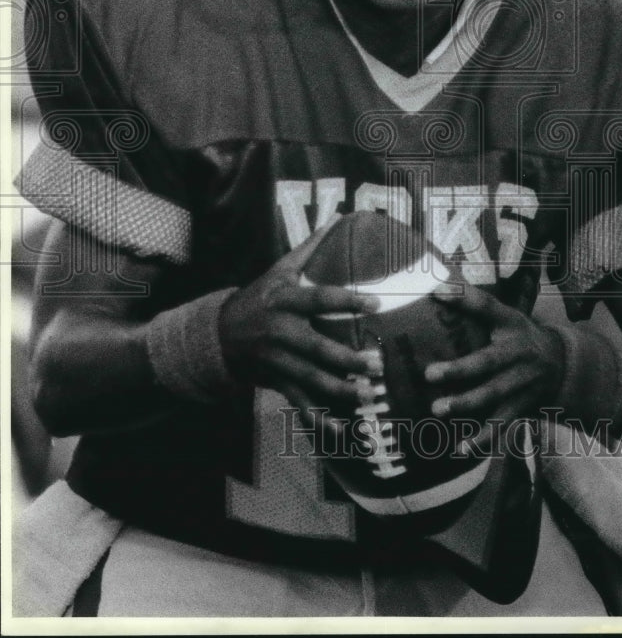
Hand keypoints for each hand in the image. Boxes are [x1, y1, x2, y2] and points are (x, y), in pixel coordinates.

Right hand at [219, 223, 381, 418]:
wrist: (220, 333)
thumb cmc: (261, 295)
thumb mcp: (281, 269)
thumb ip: (311, 247)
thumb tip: (339, 216)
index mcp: (285, 301)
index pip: (320, 299)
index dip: (347, 300)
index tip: (377, 302)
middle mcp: (281, 332)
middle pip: (317, 348)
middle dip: (347, 358)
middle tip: (377, 362)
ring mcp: (277, 361)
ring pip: (311, 379)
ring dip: (341, 390)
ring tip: (369, 393)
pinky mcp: (276, 382)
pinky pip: (299, 403)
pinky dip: (319, 419)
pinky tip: (341, 430)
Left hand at [424, 285, 564, 449]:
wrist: (563, 364)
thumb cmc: (519, 335)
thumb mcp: (506, 315)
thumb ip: (474, 306)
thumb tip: (434, 287)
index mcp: (511, 323)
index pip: (486, 306)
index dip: (463, 297)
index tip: (437, 291)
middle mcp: (518, 352)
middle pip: (487, 362)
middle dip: (459, 370)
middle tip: (429, 374)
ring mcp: (522, 382)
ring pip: (493, 396)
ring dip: (465, 404)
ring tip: (437, 410)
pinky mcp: (523, 406)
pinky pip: (502, 424)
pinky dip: (482, 438)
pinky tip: (461, 448)